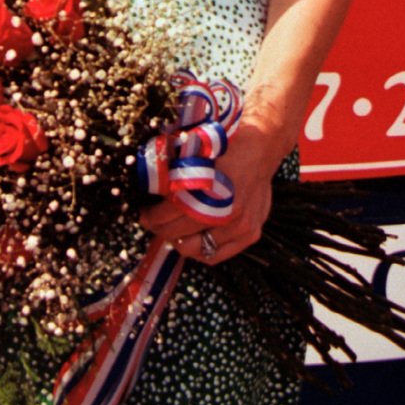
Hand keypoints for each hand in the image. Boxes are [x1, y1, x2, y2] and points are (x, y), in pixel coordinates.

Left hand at [138, 118, 280, 264]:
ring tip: (172, 231)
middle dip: (160, 229)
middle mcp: (225, 210)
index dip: (152, 216)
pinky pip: (216, 255)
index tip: (144, 213)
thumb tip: (148, 187)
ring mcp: (240, 225)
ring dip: (179, 241)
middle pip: (179, 233)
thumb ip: (173, 172)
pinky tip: (192, 240)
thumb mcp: (194, 153)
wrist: (260, 148)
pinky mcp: (250, 234)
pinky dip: (200, 251)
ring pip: (196, 249)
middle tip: (153, 222)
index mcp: (208, 188)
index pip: (169, 212)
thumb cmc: (223, 148)